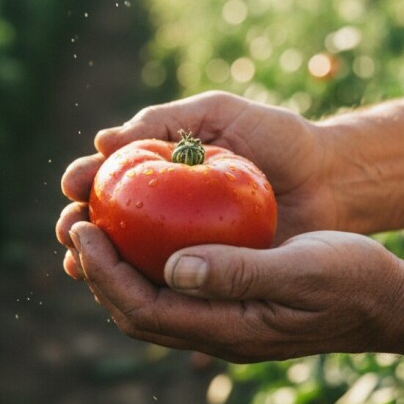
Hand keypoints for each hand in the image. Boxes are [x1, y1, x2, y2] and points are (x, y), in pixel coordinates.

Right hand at [57, 91, 334, 278]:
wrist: (332, 178)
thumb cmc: (277, 137)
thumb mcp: (219, 114)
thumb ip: (164, 119)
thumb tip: (103, 141)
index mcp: (163, 170)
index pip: (111, 176)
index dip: (85, 181)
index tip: (74, 184)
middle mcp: (166, 209)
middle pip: (108, 220)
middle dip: (79, 224)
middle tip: (71, 226)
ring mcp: (186, 245)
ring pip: (127, 259)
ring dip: (96, 261)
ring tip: (80, 259)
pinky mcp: (209, 274)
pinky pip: (166, 286)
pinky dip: (138, 288)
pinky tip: (119, 290)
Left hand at [67, 224, 403, 361]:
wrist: (385, 301)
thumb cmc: (353, 279)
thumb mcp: (302, 268)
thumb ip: (239, 271)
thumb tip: (172, 268)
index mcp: (228, 328)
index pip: (144, 309)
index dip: (104, 273)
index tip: (82, 230)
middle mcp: (216, 333)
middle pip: (134, 311)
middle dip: (96, 271)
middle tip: (73, 222)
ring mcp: (222, 323)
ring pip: (148, 304)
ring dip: (114, 269)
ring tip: (92, 226)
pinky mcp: (229, 307)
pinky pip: (171, 291)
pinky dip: (144, 265)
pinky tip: (140, 233)